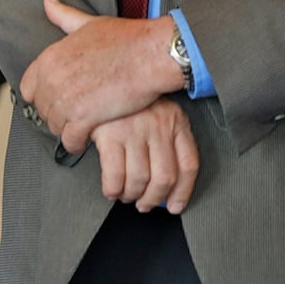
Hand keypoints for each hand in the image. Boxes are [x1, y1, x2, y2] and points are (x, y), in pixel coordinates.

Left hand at [19, 0, 182, 152]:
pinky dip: (75, 143)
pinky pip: (70, 139)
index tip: (56, 98)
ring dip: (65, 129)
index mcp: (49, 58)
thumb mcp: (87, 23)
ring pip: (54, 126)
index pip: (28, 87)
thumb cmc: (124, 38)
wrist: (149, 54)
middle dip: (55, 114)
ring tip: (78, 128)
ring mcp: (66, 99)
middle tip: (71, 116)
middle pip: (42, 109)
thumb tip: (47, 1)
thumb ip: (63, 16)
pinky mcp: (84, 117)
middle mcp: (52, 79)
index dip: (42, 95)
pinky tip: (83, 141)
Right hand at [91, 98, 199, 212]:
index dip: (183, 192)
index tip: (174, 205)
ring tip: (125, 196)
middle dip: (154, 198)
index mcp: (175, 120)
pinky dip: (113, 189)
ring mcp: (134, 129)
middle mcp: (158, 124)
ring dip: (132, 195)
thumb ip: (166, 140)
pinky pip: (115, 174)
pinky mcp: (109, 134)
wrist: (96, 78)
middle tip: (144, 204)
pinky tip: (111, 190)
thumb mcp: (156, 112)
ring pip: (140, 179)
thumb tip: (166, 185)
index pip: (188, 165)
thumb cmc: (127, 102)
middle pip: (165, 177)